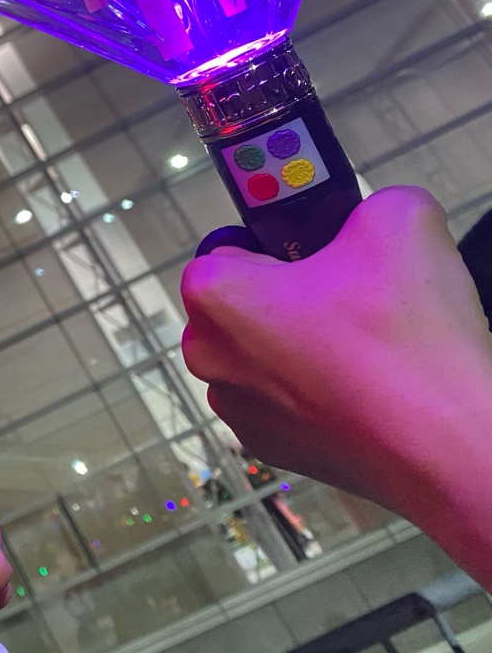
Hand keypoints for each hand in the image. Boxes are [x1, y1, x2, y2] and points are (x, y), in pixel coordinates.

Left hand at [181, 186, 491, 582]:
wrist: (445, 447)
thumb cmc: (406, 334)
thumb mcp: (400, 220)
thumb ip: (370, 203)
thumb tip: (372, 217)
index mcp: (214, 294)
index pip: (230, 246)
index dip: (281, 243)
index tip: (324, 253)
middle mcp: (207, 354)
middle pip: (244, 303)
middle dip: (291, 295)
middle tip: (355, 297)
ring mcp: (235, 408)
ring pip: (265, 354)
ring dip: (305, 345)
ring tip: (370, 348)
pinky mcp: (269, 448)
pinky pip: (286, 401)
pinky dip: (319, 392)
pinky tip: (368, 391)